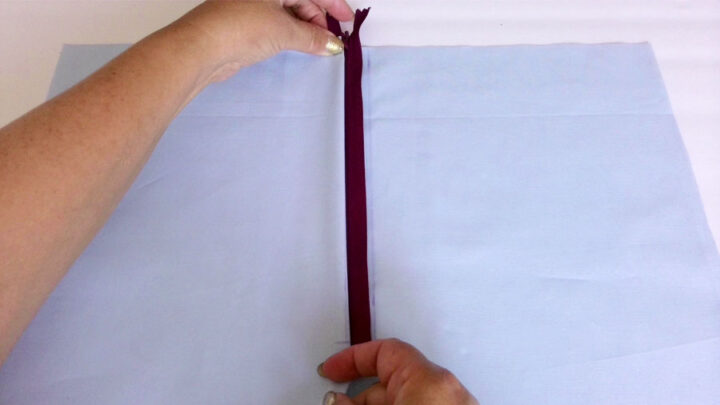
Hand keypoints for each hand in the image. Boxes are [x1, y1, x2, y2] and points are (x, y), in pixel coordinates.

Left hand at [166, 0, 352, 82]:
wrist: (202, 47)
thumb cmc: (239, 28)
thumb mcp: (284, 31)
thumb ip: (312, 38)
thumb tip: (331, 44)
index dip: (334, 5)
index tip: (348, 21)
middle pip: (301, 0)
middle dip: (319, 20)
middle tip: (331, 41)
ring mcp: (253, 5)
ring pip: (289, 13)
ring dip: (306, 29)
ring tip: (317, 47)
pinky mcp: (246, 23)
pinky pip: (277, 24)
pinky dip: (291, 35)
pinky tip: (300, 46)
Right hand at [318, 339, 479, 404]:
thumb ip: (352, 404)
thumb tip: (335, 400)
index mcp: (429, 378)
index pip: (383, 350)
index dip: (351, 357)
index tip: (331, 368)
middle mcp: (447, 389)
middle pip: (393, 377)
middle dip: (360, 391)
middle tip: (337, 402)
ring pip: (406, 395)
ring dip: (378, 403)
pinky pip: (422, 404)